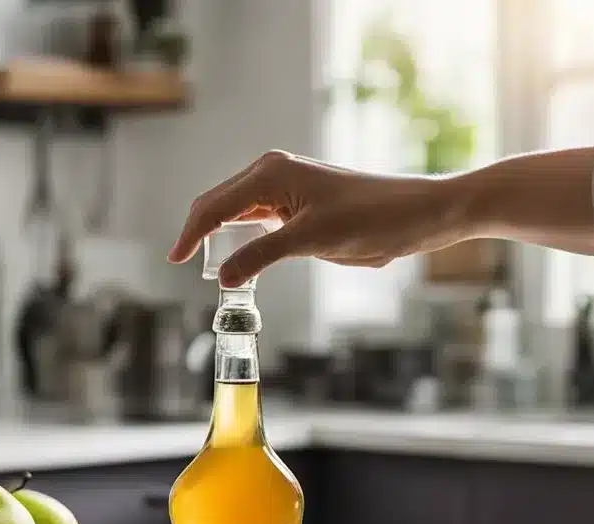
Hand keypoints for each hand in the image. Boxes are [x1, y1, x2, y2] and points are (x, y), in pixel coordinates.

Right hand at [168, 151, 466, 286]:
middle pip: (219, 204)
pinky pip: (258, 220)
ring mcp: (286, 187)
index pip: (214, 206)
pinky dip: (243, 238)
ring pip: (237, 212)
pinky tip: (240, 257)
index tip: (174, 261)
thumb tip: (223, 278)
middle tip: (184, 264)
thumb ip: (261, 257)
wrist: (420, 213)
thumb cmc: (373, 218)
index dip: (191, 234)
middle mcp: (273, 174)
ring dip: (220, 235)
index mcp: (270, 174)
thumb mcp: (311, 241)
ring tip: (206, 264)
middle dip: (200, 232)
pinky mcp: (300, 203)